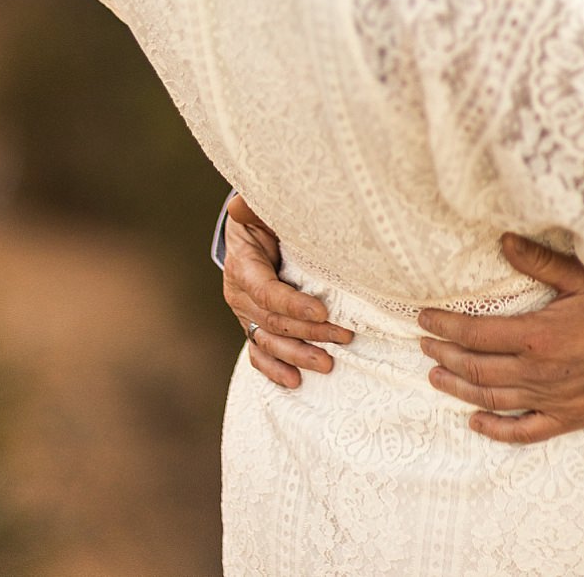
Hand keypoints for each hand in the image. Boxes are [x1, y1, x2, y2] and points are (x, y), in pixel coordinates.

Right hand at [222, 195, 353, 386]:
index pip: (266, 292)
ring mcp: (244, 313)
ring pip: (268, 341)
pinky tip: (293, 381)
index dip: (292, 304)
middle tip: (344, 338)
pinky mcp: (251, 324)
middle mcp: (239, 295)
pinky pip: (258, 351)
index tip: (322, 312)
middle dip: (309, 333)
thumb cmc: (264, 216)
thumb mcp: (261, 208)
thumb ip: (254, 207)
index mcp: (243, 266)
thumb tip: (241, 203)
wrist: (249, 230)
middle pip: (273, 321)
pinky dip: (273, 369)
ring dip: (297, 355)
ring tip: (327, 365)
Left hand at [418, 235, 583, 443]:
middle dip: (444, 354)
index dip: (445, 326)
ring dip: (458, 388)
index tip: (424, 318)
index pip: (475, 332)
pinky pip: (522, 431)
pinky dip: (494, 429)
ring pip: (490, 399)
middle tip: (425, 343)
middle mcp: (537, 371)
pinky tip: (475, 422)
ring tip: (435, 375)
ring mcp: (550, 399)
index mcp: (537, 335)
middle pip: (475, 367)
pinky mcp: (568, 418)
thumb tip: (504, 241)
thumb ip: (541, 263)